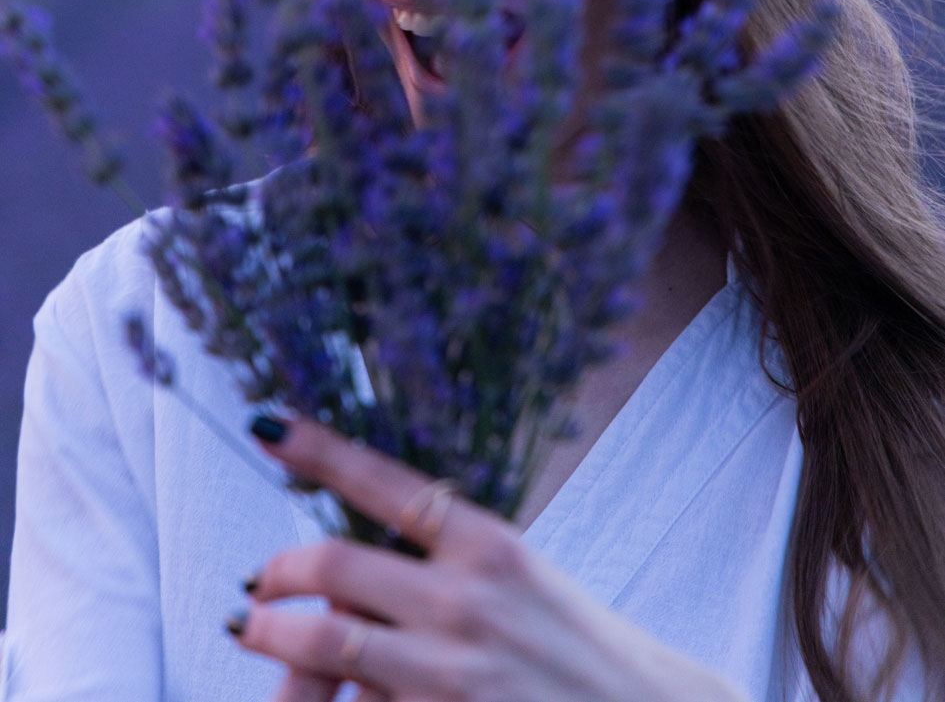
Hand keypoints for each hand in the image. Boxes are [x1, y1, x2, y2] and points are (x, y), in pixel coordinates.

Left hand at [235, 418, 747, 701]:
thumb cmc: (575, 646)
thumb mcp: (521, 581)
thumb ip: (444, 567)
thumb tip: (356, 569)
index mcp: (489, 544)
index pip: (385, 482)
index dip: (320, 450)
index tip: (269, 428)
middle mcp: (467, 599)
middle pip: (334, 563)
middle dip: (278, 570)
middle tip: (260, 580)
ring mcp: (451, 671)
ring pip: (326, 640)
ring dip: (272, 633)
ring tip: (254, 627)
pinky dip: (322, 698)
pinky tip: (315, 694)